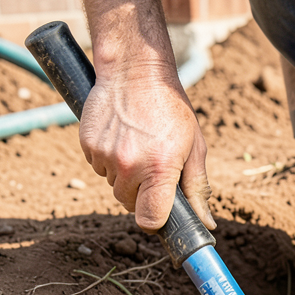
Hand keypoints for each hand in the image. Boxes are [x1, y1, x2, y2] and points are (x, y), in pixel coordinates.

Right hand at [79, 68, 214, 231]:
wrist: (134, 70)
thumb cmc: (171, 108)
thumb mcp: (194, 147)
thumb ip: (197, 188)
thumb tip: (206, 223)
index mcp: (159, 169)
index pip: (149, 219)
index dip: (155, 222)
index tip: (160, 213)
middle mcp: (129, 165)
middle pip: (129, 204)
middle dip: (141, 194)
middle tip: (152, 169)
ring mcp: (105, 155)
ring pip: (113, 185)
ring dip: (125, 176)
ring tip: (138, 147)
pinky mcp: (88, 144)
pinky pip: (98, 167)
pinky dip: (109, 160)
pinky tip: (121, 138)